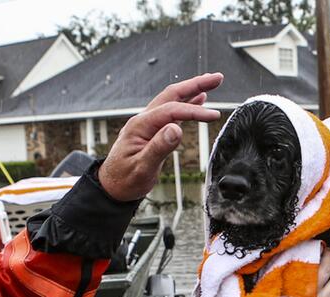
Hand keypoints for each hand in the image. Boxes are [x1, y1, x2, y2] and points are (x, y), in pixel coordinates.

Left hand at [98, 72, 223, 201]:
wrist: (112, 187)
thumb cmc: (124, 179)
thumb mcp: (142, 168)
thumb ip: (159, 148)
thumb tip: (176, 129)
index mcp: (140, 126)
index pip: (172, 111)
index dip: (194, 111)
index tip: (214, 116)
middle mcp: (144, 120)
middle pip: (172, 95)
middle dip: (195, 84)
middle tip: (217, 78)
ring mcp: (148, 124)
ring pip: (173, 100)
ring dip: (193, 90)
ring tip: (212, 82)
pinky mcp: (153, 130)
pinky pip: (172, 112)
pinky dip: (187, 103)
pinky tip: (198, 99)